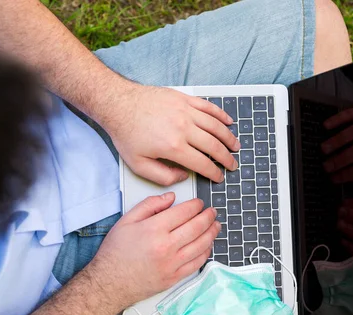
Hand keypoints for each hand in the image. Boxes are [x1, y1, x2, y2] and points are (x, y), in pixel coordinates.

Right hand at [88, 193, 219, 306]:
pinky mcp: (175, 277)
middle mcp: (166, 246)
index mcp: (154, 229)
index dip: (196, 205)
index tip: (199, 203)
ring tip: (216, 226)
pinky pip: (197, 263)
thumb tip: (170, 198)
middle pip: (197, 227)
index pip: (184, 212)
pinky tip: (207, 246)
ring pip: (201, 245)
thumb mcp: (127, 220)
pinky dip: (206, 252)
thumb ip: (150, 205)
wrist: (109, 283)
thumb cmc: (115, 253)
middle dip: (208, 217)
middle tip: (212, 212)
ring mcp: (172, 263)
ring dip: (212, 233)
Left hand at [105, 84, 239, 185]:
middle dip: (226, 158)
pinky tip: (228, 122)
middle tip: (232, 164)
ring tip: (235, 146)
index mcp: (173, 147)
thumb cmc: (126, 133)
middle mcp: (183, 128)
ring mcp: (185, 111)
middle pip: (214, 146)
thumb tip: (183, 176)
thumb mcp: (139, 165)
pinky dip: (221, 115)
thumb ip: (163, 177)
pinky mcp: (184, 99)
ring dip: (228, 138)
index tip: (219, 177)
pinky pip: (209, 107)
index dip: (214, 173)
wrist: (118, 104)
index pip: (202, 163)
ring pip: (216, 126)